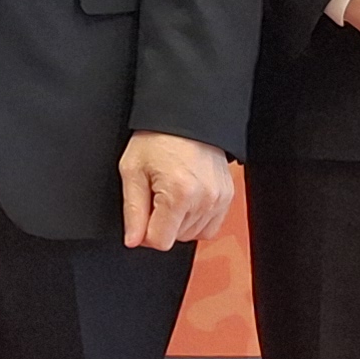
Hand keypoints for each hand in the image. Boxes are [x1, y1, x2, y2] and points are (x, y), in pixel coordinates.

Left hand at [118, 133, 234, 252]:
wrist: (186, 116)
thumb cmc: (158, 137)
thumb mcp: (132, 170)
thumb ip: (132, 210)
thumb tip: (133, 240)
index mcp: (179, 194)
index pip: (160, 241)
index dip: (145, 232)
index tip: (142, 214)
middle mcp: (203, 200)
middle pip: (176, 239)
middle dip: (161, 223)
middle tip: (156, 194)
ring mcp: (218, 199)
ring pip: (193, 234)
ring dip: (179, 222)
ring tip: (170, 192)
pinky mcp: (226, 197)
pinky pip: (210, 226)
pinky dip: (196, 219)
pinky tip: (185, 199)